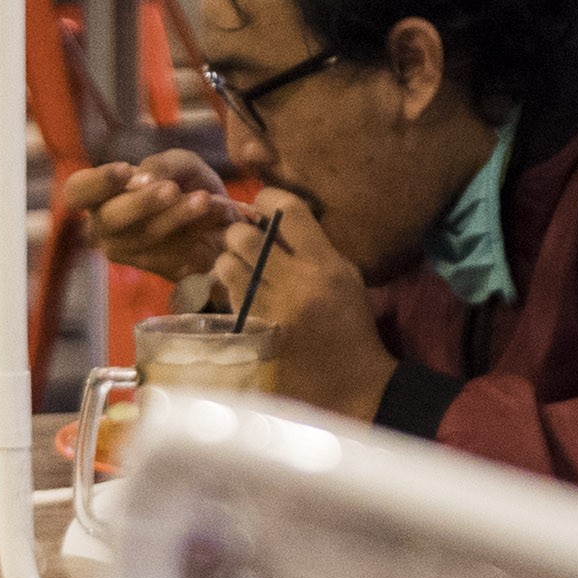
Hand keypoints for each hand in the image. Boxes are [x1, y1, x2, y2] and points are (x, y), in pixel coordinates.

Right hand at [57, 148, 240, 281]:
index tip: (125, 170)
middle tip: (171, 189)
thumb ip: (161, 164)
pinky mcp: (159, 271)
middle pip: (111, 219)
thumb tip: (139, 180)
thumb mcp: (179, 163)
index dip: (98, 182)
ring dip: (178, 216)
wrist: (223, 218)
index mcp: (99, 197)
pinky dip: (197, 230)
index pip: (78, 191)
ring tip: (205, 199)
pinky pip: (174, 252)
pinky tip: (217, 214)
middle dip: (142, 204)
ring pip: (146, 236)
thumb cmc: (188, 184)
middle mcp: (105, 229)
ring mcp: (129, 254)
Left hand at [213, 196, 396, 420]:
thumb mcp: (345, 276)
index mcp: (325, 263)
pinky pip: (227, 296)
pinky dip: (230, 289)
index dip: (269, 199)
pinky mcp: (254, 331)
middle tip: (246, 240)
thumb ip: (313, 246)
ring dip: (229, 261)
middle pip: (244, 236)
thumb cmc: (350, 323)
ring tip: (241, 268)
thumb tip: (276, 218)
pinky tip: (243, 294)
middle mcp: (296, 282)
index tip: (265, 205)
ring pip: (226, 265)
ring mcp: (271, 308)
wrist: (350, 379)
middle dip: (240, 233)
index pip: (289, 210)